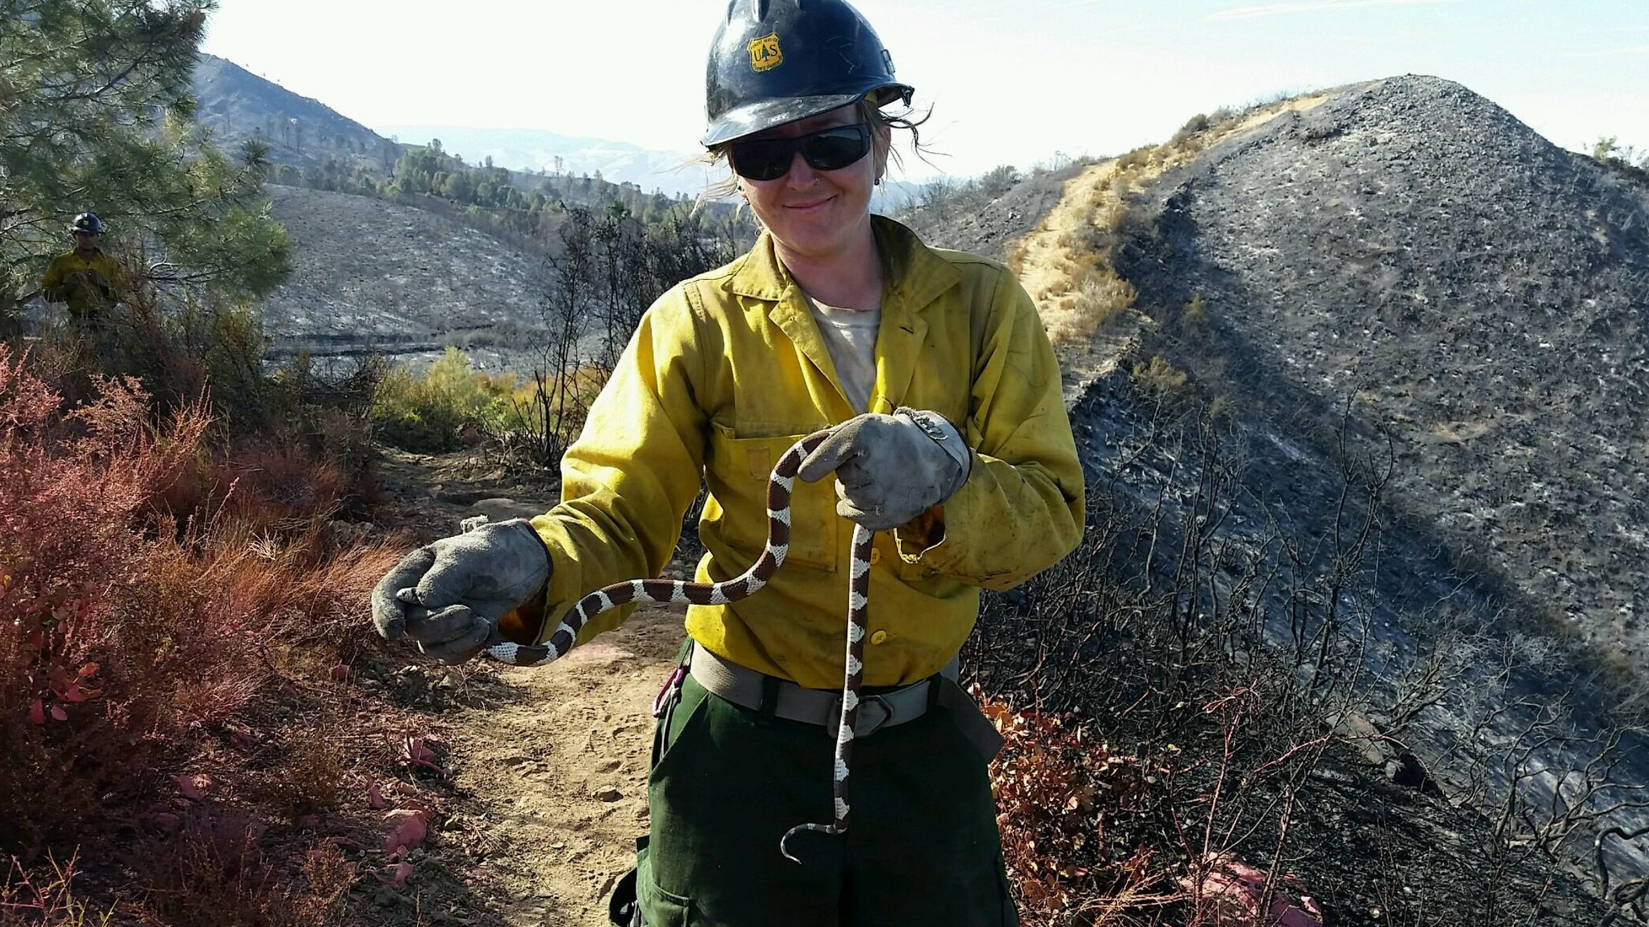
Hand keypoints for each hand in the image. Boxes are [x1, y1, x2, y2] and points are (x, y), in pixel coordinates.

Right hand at [371, 518, 550, 663]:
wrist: (522, 565)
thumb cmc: (492, 553)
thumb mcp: (471, 556)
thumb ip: (446, 575)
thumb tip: (422, 600)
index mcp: (414, 572)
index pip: (385, 596)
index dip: (384, 615)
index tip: (396, 630)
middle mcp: (418, 599)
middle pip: (411, 626)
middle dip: (440, 624)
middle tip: (469, 612)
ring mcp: (435, 620)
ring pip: (429, 646)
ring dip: (457, 639)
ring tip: (481, 620)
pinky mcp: (454, 637)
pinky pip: (449, 656)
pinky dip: (467, 648)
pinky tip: (485, 630)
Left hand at [796, 408, 968, 530]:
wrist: (933, 459)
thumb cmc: (888, 440)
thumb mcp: (860, 427)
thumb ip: (829, 443)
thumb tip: (802, 472)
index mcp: (864, 436)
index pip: (829, 455)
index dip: (816, 464)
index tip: (805, 474)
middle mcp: (872, 467)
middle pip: (840, 481)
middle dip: (849, 473)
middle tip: (872, 463)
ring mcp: (880, 495)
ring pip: (845, 500)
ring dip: (856, 491)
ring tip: (880, 477)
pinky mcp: (886, 516)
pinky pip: (852, 515)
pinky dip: (860, 508)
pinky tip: (879, 494)